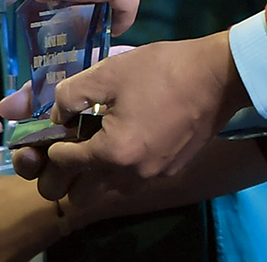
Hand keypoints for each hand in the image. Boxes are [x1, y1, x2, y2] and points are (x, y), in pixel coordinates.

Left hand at [2, 32, 247, 202]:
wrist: (217, 78)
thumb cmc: (160, 70)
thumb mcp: (107, 73)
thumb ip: (69, 95)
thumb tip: (52, 115)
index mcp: (112, 153)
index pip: (62, 165)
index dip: (49, 146)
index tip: (51, 130)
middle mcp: (130, 176)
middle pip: (78, 197)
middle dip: (63, 175)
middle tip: (64, 146)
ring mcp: (151, 178)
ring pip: (104, 192)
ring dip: (90, 177)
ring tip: (91, 142)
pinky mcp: (167, 173)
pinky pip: (129, 182)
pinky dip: (116, 170)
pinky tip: (120, 138)